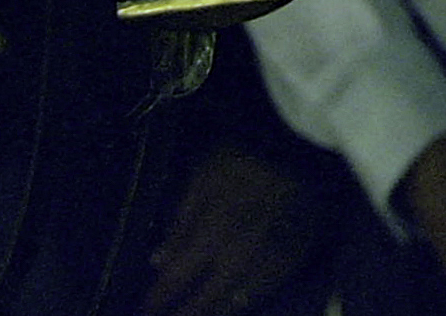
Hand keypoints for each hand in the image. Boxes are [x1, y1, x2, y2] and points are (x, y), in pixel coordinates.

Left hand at [142, 136, 337, 315]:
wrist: (300, 146)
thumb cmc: (244, 156)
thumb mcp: (203, 178)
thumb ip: (181, 222)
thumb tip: (158, 262)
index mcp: (212, 232)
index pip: (178, 278)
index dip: (159, 298)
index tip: (145, 310)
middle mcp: (239, 256)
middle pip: (207, 298)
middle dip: (185, 314)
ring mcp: (268, 261)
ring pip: (237, 301)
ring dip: (214, 312)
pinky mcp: (293, 258)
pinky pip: (265, 291)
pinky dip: (245, 301)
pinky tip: (235, 303)